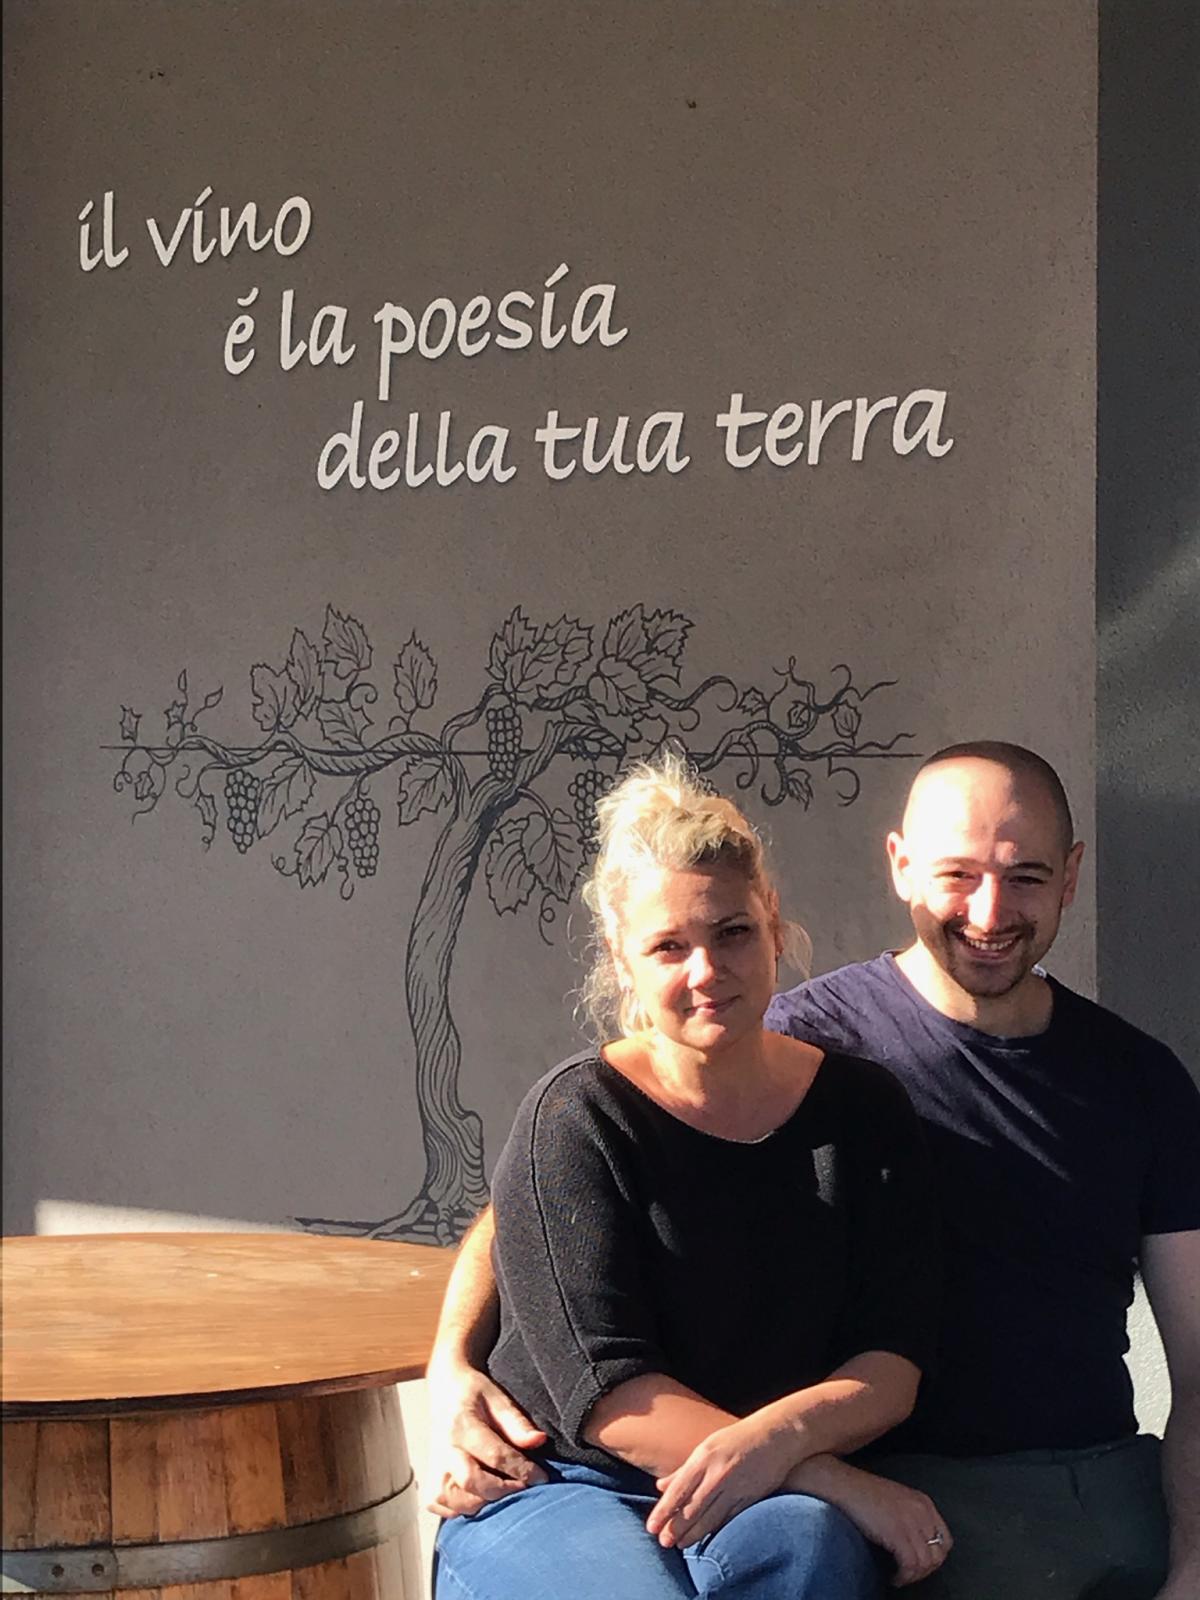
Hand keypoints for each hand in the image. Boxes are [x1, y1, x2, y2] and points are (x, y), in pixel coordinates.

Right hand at [424, 1362, 547, 1518]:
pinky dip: (465, 1510)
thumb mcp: (498, 1399)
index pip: (494, 1455)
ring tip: (504, 1492)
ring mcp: (434, 1470)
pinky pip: (446, 1510)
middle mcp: (444, 1449)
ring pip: (458, 1502)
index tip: (542, 1478)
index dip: (522, 1470)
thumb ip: (517, 1423)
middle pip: (472, 1482)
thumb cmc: (474, 1394)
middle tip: (524, 1487)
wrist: (445, 1390)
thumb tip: (539, 1441)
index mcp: (461, 1424)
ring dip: (485, 1503)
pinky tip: (481, 1497)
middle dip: (503, 1491)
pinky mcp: (429, 1485)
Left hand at [646, 1416, 794, 1547]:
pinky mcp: (751, 1498)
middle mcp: (718, 1474)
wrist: (775, 1436)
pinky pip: (729, 1519)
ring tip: (680, 1545)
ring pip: (710, 1518)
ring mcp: (735, 1488)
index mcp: (704, 1458)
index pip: (678, 1491)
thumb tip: (660, 1487)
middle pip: (692, 1508)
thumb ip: (683, 1470)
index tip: (651, 1527)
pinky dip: (715, 1531)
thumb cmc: (736, 1439)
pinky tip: (705, 1538)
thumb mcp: (706, 1447)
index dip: (663, 1511)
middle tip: (663, 1542)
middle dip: (675, 1528)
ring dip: (693, 1534)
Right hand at [798, 1458, 951, 1587]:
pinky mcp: (898, 1533)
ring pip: (927, 1563)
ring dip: (913, 1576)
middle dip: (926, 1569)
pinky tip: (893, 1577)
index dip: (934, 1556)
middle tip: (909, 1574)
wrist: (843, 1484)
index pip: (945, 1539)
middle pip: (939, 1553)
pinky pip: (911, 1565)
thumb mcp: (897, 1500)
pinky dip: (904, 1577)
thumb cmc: (863, 1492)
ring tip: (899, 1577)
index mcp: (923, 1502)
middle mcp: (922, 1512)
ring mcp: (911, 1522)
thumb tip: (915, 1543)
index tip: (920, 1563)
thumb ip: (911, 1516)